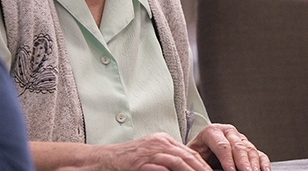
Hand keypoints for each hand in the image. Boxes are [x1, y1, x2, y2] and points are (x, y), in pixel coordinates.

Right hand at [67, 133, 211, 170]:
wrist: (103, 159)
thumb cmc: (127, 161)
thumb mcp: (151, 156)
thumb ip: (167, 161)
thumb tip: (187, 167)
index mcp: (164, 140)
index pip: (190, 152)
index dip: (203, 165)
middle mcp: (160, 142)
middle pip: (188, 155)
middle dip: (203, 169)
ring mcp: (151, 150)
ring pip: (179, 160)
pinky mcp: (142, 160)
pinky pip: (163, 167)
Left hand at [186, 124, 269, 170]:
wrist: (199, 151)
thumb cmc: (196, 154)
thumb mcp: (195, 156)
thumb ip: (202, 162)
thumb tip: (208, 169)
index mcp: (212, 132)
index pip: (222, 145)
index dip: (227, 160)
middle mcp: (227, 132)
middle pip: (238, 146)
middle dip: (243, 162)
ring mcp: (239, 139)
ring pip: (249, 149)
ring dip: (253, 164)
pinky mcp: (248, 147)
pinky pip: (258, 154)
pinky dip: (263, 163)